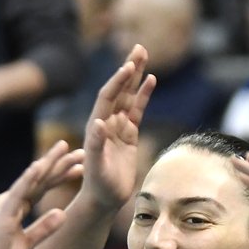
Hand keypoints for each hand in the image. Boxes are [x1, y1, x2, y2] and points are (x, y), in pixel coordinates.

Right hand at [0, 142, 75, 248]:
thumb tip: (63, 213)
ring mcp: (5, 207)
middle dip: (60, 164)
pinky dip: (27, 180)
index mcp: (17, 207)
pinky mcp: (1, 217)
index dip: (61, 175)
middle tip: (80, 151)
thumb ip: (44, 227)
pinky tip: (39, 167)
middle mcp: (11, 202)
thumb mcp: (27, 243)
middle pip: (40, 179)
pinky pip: (17, 195)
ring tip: (64, 148)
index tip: (80, 166)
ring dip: (48, 164)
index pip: (43, 187)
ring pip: (30, 181)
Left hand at [79, 46, 154, 212]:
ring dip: (135, 76)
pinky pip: (137, 110)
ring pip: (128, 96)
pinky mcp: (128, 135)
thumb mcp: (97, 167)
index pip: (108, 97)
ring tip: (143, 54)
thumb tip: (99, 122)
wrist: (104, 199)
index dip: (118, 82)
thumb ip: (97, 145)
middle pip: (119, 90)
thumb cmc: (99, 186)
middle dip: (128, 69)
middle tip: (139, 48)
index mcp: (97, 126)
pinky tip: (151, 80)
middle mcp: (106, 121)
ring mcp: (118, 127)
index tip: (129, 67)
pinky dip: (143, 95)